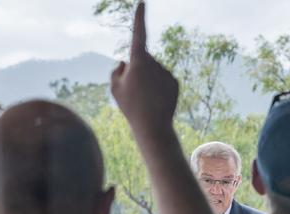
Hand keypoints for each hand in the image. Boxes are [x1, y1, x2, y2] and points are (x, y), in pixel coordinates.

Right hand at [110, 2, 178, 134]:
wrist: (153, 126)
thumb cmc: (130, 106)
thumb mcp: (115, 88)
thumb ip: (116, 71)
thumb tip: (124, 63)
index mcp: (139, 60)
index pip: (139, 33)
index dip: (140, 17)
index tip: (142, 3)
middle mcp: (155, 62)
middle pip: (142, 60)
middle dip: (137, 70)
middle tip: (133, 92)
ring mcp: (166, 72)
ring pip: (152, 71)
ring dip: (147, 81)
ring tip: (144, 99)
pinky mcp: (174, 82)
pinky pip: (162, 80)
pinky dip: (157, 88)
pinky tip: (155, 101)